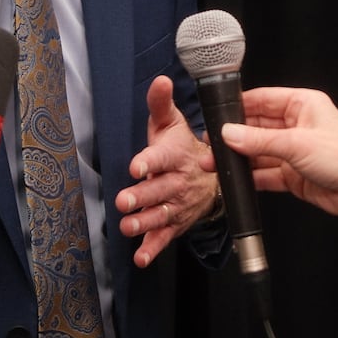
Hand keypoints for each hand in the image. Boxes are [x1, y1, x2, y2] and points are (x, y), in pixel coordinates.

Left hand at [116, 75, 220, 267]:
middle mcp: (178, 181)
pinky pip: (165, 237)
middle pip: (159, 190)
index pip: (162, 157)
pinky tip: (141, 257)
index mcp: (175, 155)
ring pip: (161, 214)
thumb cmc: (183, 145)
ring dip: (144, 222)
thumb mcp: (171, 122)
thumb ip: (160, 103)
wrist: (214, 175)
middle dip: (142, 196)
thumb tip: (160, 79)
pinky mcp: (177, 223)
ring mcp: (178, 204)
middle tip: (124, 201)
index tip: (136, 165)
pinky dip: (153, 248)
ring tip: (128, 226)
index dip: (149, 161)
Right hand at [217, 85, 337, 276]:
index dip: (236, 108)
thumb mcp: (296, 143)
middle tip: (210, 146)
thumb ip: (258, 140)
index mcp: (302, 104)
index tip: (214, 117)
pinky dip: (251, 178)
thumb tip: (229, 134)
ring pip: (259, 152)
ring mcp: (296, 151)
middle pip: (256, 127)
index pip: (261, 100)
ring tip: (216, 165)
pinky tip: (235, 181)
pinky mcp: (295, 175)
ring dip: (239, 159)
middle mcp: (297, 125)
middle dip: (233, 138)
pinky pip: (266, 174)